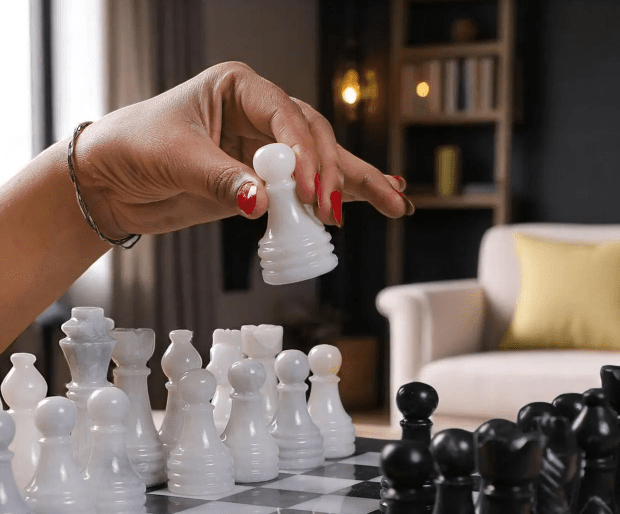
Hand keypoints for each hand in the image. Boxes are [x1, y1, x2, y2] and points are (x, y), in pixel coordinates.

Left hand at [71, 62, 409, 238]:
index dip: (302, 154)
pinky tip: (374, 197)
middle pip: (315, 137)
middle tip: (336, 208)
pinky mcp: (264, 180)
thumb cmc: (132, 149)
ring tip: (396, 203)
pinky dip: (339, 194)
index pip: (286, 116)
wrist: (111, 183)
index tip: (307, 191)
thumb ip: (223, 180)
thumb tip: (262, 204)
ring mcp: (265, 149)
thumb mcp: (176, 159)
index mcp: (238, 88)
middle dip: (334, 173)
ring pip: (322, 162)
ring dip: (356, 184)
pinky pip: (307, 187)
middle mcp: (258, 115)